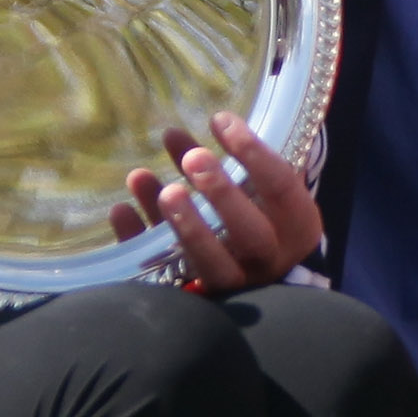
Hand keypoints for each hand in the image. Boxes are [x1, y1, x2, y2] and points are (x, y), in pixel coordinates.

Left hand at [114, 113, 326, 291]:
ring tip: (144, 178)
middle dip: (221, 195)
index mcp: (296, 226)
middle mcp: (268, 258)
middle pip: (249, 234)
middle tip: (193, 158)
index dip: (253, 154)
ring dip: (181, 224)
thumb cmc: (267, 216)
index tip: (220, 121)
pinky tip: (121, 209)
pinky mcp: (195, 295)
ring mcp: (232, 284)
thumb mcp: (271, 191)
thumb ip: (247, 164)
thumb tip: (214, 120)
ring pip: (209, 263)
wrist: (265, 275)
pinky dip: (140, 242)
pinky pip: (162, 275)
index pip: (281, 188)